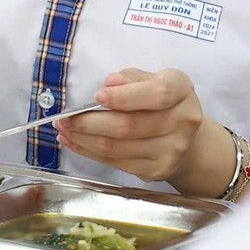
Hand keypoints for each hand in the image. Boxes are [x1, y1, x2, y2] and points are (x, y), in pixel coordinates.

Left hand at [57, 68, 211, 183]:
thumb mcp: (151, 80)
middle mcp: (183, 121)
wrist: (186, 139)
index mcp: (181, 90)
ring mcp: (171, 150)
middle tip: (64, 117)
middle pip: (129, 125)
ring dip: (84, 139)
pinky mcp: (156, 170)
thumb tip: (110, 83)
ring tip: (63, 130)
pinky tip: (74, 142)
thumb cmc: (160, 103)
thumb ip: (132, 79)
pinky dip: (90, 152)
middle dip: (89, 122)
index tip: (97, 96)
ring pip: (117, 147)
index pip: (156, 94)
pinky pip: (115, 162)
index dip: (124, 97)